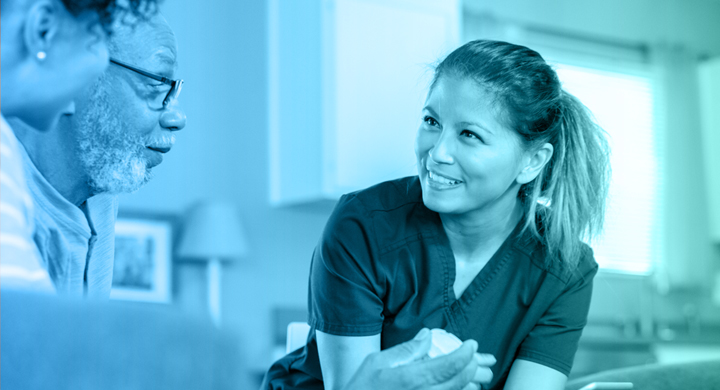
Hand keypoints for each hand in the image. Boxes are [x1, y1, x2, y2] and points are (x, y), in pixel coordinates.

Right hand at [343, 328, 494, 389]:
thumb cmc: (362, 388)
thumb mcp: (376, 362)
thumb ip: (406, 350)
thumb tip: (427, 336)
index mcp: (411, 378)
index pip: (450, 365)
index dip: (466, 353)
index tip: (472, 345)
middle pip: (460, 381)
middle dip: (473, 366)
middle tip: (477, 356)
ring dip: (471, 382)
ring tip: (475, 372)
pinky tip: (460, 386)